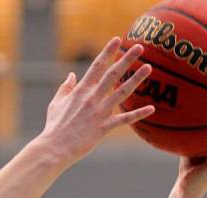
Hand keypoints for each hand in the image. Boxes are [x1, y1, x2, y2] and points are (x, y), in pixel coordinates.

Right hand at [39, 37, 154, 162]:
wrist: (55, 147)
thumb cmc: (55, 126)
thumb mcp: (56, 103)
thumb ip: (65, 88)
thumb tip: (71, 75)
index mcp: (81, 90)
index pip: (97, 66)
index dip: (108, 52)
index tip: (117, 40)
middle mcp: (92, 98)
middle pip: (113, 74)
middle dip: (127, 59)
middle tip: (140, 47)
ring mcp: (99, 112)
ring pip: (122, 92)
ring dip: (137, 79)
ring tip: (149, 68)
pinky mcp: (103, 128)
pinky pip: (124, 119)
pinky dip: (138, 114)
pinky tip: (151, 108)